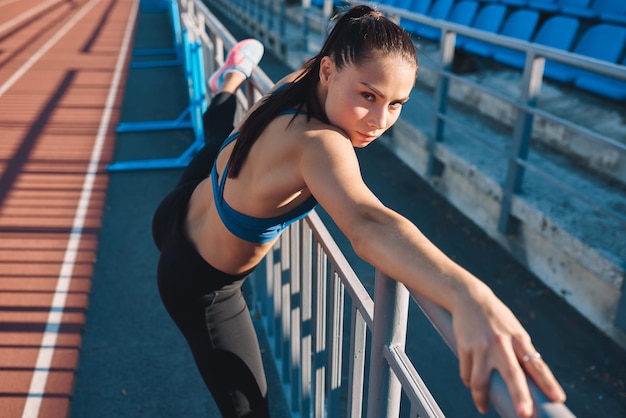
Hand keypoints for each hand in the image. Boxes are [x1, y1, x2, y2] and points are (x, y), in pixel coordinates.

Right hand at [451, 284, 565, 416]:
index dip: (547, 382)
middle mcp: (501, 343)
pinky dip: (469, 382)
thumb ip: (521, 353)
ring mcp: (481, 345)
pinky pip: (467, 373)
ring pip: (481, 380)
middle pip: (512, 374)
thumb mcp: (514, 331)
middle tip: (525, 414)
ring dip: (481, 398)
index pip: (536, 364)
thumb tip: (531, 383)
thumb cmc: (496, 318)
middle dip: (519, 396)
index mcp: (518, 339)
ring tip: (483, 408)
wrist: (469, 297)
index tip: (557, 399)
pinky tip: (472, 385)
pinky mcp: (464, 346)